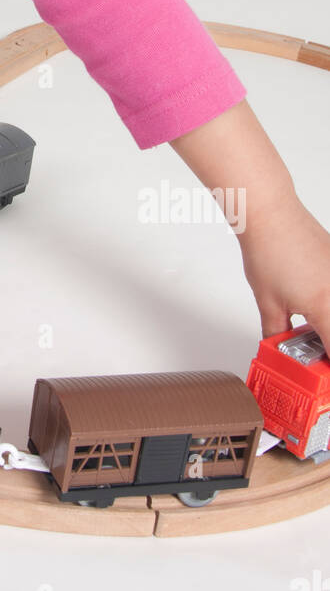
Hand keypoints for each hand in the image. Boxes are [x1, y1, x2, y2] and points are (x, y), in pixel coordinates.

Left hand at [237, 196, 329, 356]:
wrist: (271, 213)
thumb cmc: (269, 249)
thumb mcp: (268, 303)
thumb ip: (276, 332)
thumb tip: (279, 347)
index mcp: (327, 308)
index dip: (329, 370)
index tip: (323, 377)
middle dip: (328, 345)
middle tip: (317, 354)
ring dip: (328, 326)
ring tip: (314, 330)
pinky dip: (329, 307)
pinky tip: (316, 306)